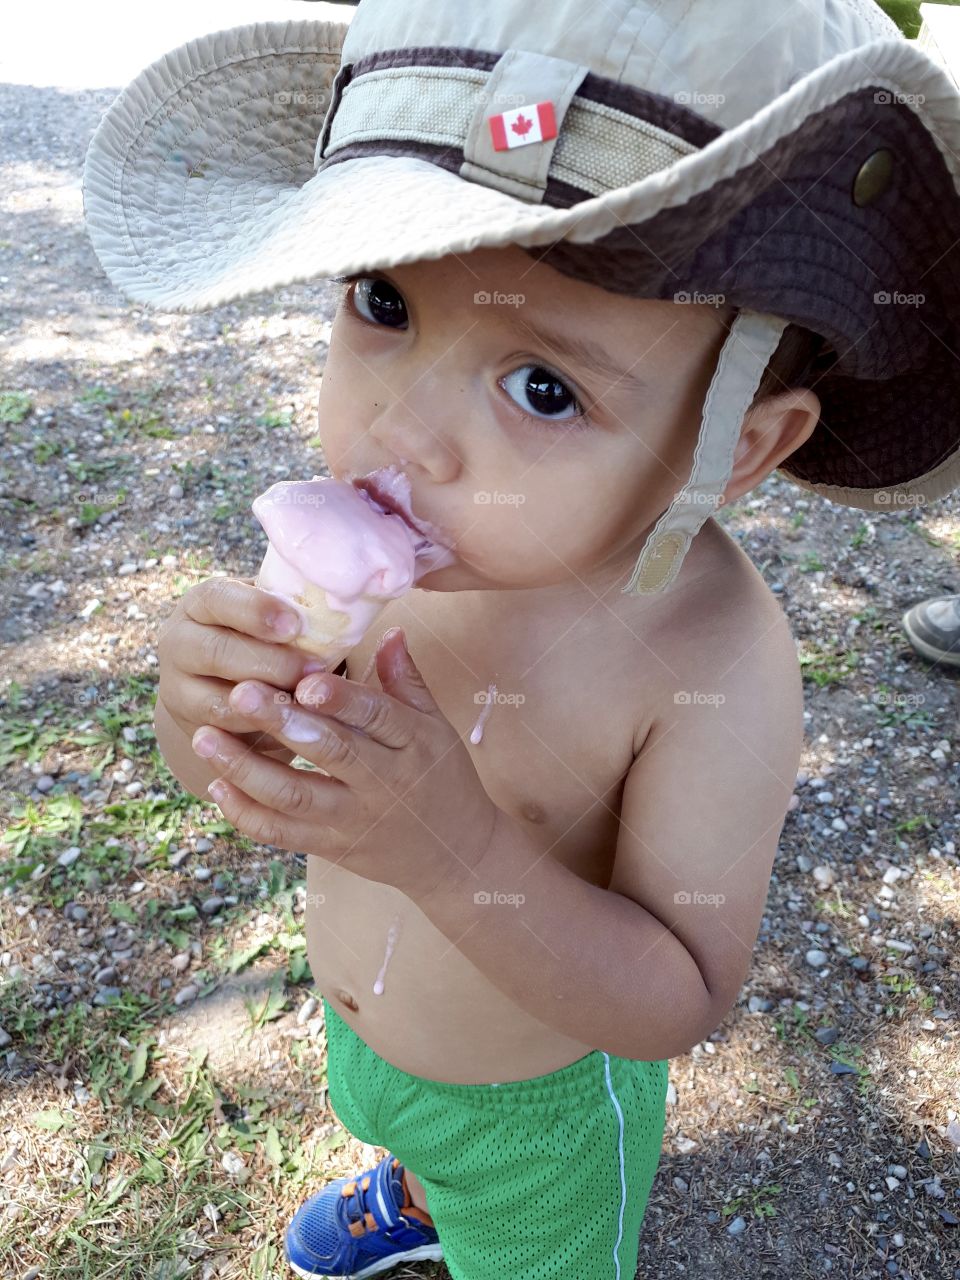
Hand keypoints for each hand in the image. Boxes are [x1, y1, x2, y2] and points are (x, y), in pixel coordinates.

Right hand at [157, 575, 327, 762]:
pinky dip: (260, 733)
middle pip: (215, 651)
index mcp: (201, 604)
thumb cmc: (265, 638)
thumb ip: (294, 612)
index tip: (295, 624)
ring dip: (266, 703)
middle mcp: (178, 643)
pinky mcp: (192, 729)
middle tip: (314, 669)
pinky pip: (225, 736)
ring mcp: (177, 690)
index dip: (255, 610)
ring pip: (216, 701)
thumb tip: (343, 611)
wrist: (227, 683)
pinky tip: (294, 730)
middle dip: (269, 662)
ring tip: (308, 701)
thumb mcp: (271, 617)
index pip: (218, 597)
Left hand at [189, 626, 499, 902]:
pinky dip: (245, 813)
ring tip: (204, 736)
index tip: (304, 679)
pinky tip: (215, 784)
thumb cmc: (442, 777)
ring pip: (294, 795)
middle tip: (239, 693)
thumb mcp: (436, 727)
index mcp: (413, 744)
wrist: (455, 854)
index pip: (376, 716)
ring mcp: (354, 818)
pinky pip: (282, 833)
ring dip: (246, 768)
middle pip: (330, 752)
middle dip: (281, 723)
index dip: (341, 699)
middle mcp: (383, 783)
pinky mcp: (331, 846)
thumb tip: (389, 630)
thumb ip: (406, 681)